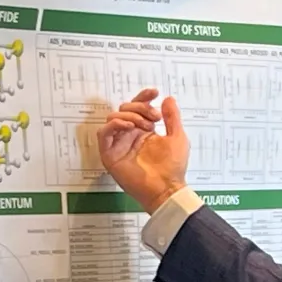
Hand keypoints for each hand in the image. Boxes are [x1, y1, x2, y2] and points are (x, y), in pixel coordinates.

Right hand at [97, 88, 189, 213]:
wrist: (166, 188)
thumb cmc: (172, 168)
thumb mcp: (177, 137)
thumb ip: (172, 117)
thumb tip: (168, 99)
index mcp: (144, 131)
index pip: (138, 108)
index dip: (144, 97)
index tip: (154, 92)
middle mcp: (130, 136)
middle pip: (125, 109)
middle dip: (140, 108)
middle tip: (155, 118)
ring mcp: (119, 144)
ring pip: (113, 117)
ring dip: (130, 116)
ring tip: (146, 126)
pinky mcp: (110, 154)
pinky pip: (103, 133)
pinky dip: (114, 124)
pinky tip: (129, 126)